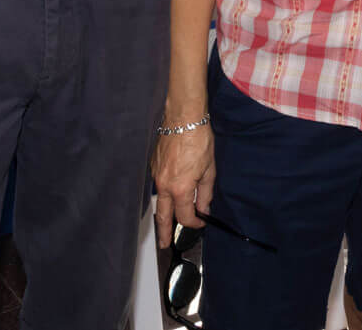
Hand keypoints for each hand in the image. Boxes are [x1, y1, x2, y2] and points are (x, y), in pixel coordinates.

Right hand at [152, 122, 215, 247]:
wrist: (183, 117)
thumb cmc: (198, 140)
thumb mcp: (209, 169)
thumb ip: (206, 192)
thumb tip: (204, 208)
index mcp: (180, 189)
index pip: (185, 216)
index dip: (194, 222)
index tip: (201, 222)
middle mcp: (164, 185)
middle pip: (162, 216)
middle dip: (163, 232)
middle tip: (164, 244)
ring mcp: (155, 175)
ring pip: (158, 200)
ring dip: (163, 212)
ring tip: (166, 223)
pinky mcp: (152, 166)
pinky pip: (156, 185)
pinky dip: (162, 194)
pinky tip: (168, 194)